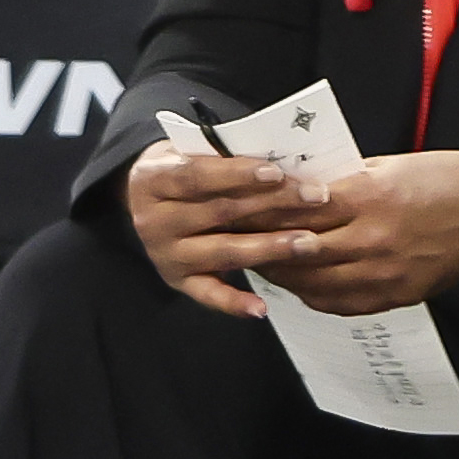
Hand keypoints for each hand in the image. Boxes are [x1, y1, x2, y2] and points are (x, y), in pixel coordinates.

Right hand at [129, 144, 294, 317]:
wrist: (142, 198)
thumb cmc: (183, 168)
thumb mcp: (191, 151)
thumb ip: (224, 155)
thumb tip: (282, 157)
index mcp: (153, 179)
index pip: (198, 175)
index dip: (238, 174)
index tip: (277, 172)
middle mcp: (154, 221)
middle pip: (220, 212)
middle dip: (273, 204)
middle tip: (316, 198)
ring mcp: (166, 254)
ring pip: (223, 252)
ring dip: (269, 248)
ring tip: (308, 242)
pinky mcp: (177, 281)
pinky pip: (208, 294)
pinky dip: (234, 303)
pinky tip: (261, 307)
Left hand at [246, 147, 458, 314]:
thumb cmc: (448, 179)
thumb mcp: (390, 164)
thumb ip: (344, 180)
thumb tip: (301, 189)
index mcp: (368, 197)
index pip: (296, 210)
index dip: (260, 213)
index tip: (235, 210)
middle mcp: (372, 240)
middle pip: (297, 251)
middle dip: (261, 246)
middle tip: (234, 241)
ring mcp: (385, 274)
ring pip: (313, 283)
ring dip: (282, 275)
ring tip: (260, 264)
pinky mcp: (397, 295)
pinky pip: (341, 303)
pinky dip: (313, 295)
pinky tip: (300, 285)